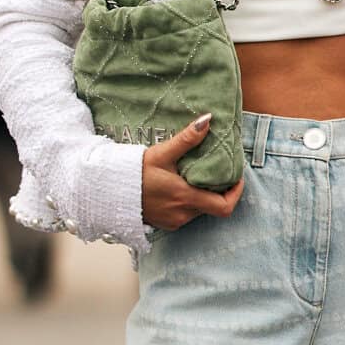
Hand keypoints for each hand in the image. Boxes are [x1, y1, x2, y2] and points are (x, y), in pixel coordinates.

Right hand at [140, 114, 245, 231]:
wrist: (108, 191)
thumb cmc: (133, 172)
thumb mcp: (161, 153)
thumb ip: (187, 139)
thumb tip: (208, 120)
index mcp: (185, 197)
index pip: (224, 206)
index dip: (236, 193)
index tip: (236, 178)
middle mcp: (183, 214)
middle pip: (213, 207)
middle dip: (218, 191)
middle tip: (218, 173)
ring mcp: (174, 221)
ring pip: (200, 211)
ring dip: (202, 196)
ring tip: (196, 177)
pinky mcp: (166, 224)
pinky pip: (186, 215)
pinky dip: (189, 202)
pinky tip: (180, 187)